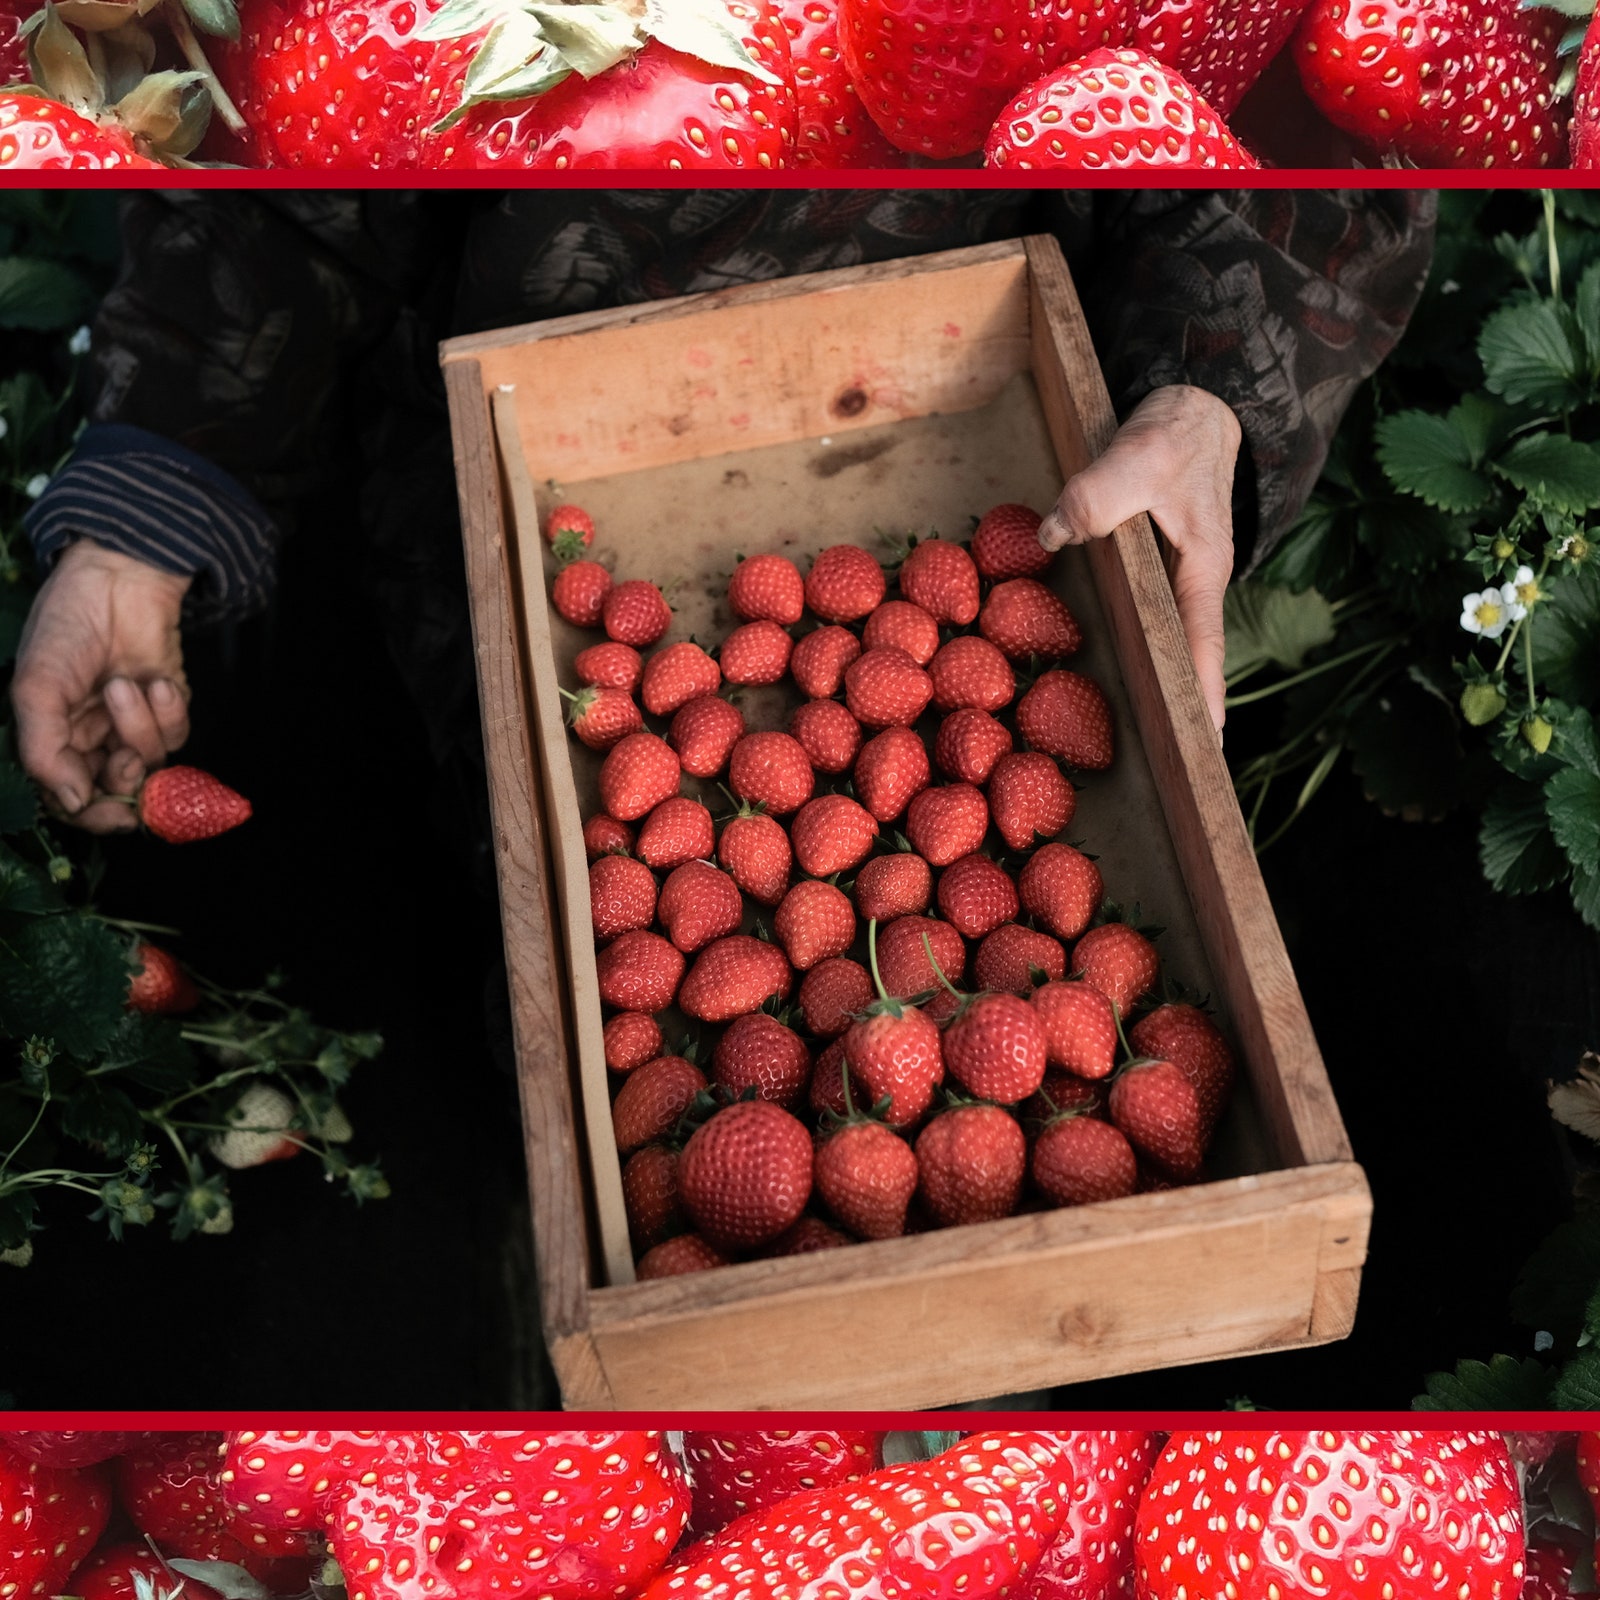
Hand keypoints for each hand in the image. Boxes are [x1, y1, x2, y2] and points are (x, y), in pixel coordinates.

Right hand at [12, 539, 192, 831]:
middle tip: (123, 758)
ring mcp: (133, 723)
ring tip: (125, 684)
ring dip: (140, 727)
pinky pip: (177, 733)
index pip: (71, 798)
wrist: (117, 579)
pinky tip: (156, 680)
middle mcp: (94, 738)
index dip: (92, 815)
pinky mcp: (169, 707)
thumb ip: (44, 750)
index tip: (111, 813)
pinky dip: (169, 710)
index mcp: (54, 737)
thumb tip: (70, 802)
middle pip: (116, 793)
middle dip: (124, 783)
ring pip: (150, 762)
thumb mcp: (35, 687)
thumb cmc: (67, 625)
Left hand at [1039, 384, 1239, 733]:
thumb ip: (1097, 496)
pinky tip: (1114, 678)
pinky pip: (1142, 620)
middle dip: (1183, 710)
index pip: (1203, 644)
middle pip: (1189, 660)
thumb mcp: (1140, 455)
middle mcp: (1192, 585)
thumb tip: (1051, 536)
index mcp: (1201, 568)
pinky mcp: (1151, 572)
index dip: (1203, 693)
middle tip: (1179, 767)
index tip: (1206, 744)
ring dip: (1158, 688)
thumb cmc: (1177, 433)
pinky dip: (1133, 649)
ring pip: (1166, 643)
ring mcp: (1173, 582)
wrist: (1194, 407)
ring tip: (1149, 745)